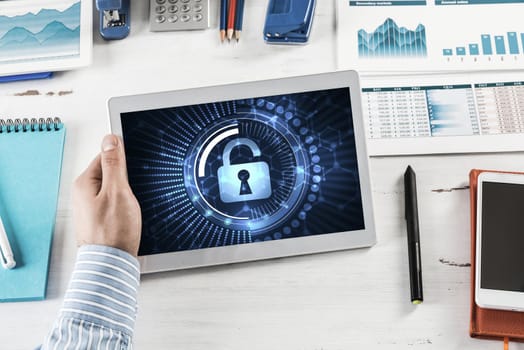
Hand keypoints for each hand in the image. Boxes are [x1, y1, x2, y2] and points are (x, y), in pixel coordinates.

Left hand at [73, 135, 141, 255]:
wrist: (111, 265)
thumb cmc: (113, 232)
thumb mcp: (117, 191)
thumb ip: (114, 164)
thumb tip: (110, 140)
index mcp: (84, 183)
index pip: (105, 157)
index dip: (122, 162)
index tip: (132, 170)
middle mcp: (83, 195)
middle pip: (110, 174)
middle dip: (125, 180)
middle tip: (133, 192)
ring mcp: (91, 208)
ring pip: (114, 190)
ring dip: (126, 195)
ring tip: (131, 208)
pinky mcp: (100, 219)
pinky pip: (114, 204)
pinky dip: (124, 206)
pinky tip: (129, 216)